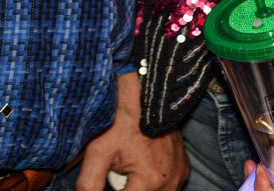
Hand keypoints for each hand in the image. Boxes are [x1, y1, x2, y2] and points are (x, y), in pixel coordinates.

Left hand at [75, 74, 186, 190]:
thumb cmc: (121, 118)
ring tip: (127, 169)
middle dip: (125, 189)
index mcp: (150, 181)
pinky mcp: (183, 168)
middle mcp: (170, 182)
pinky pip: (167, 186)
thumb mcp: (98, 151)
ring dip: (138, 188)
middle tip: (115, 172)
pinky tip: (140, 166)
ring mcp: (180, 175)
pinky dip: (153, 184)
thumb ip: (89, 184)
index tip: (107, 176)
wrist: (144, 92)